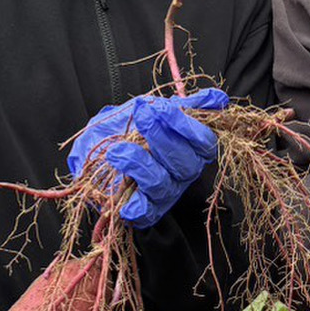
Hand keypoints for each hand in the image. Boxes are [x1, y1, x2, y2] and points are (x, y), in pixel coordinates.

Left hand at [67, 88, 229, 228]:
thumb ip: (185, 104)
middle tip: (143, 117)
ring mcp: (164, 193)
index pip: (205, 143)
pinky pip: (145, 212)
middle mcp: (182, 173)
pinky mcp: (143, 209)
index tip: (163, 107)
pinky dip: (135, 206)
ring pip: (162, 184)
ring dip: (139, 164)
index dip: (188, 127)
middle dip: (163, 139)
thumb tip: (217, 98)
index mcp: (192, 150)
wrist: (93, 146)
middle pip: (187, 165)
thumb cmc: (128, 127)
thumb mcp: (153, 108)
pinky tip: (123, 191)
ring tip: (117, 150)